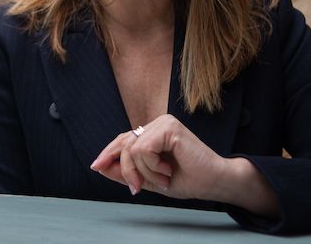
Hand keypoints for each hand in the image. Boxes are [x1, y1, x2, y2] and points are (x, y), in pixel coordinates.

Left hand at [89, 114, 223, 198]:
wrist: (214, 182)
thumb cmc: (188, 180)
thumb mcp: (150, 179)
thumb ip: (127, 172)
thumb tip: (101, 166)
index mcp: (153, 133)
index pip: (123, 140)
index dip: (109, 153)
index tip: (96, 166)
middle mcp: (157, 123)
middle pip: (124, 145)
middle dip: (127, 171)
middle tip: (138, 189)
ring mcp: (163, 122)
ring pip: (132, 149)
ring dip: (144, 172)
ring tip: (163, 178)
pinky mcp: (169, 127)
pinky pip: (143, 149)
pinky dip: (152, 166)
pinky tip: (167, 170)